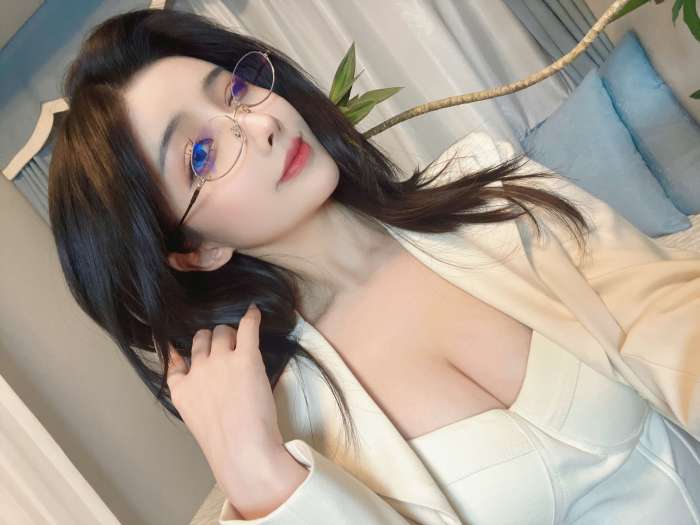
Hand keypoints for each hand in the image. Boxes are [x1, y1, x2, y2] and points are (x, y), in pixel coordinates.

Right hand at [166, 303, 283, 488]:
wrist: (242, 448)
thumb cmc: (225, 443)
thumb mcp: (196, 420)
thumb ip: (193, 398)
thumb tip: (202, 385)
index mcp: (182, 390)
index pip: (175, 363)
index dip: (186, 355)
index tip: (187, 351)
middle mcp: (198, 370)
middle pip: (202, 340)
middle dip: (213, 342)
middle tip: (228, 350)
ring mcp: (221, 361)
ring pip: (222, 332)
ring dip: (231, 334)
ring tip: (242, 340)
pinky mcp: (246, 357)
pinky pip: (247, 327)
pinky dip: (251, 317)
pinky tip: (254, 312)